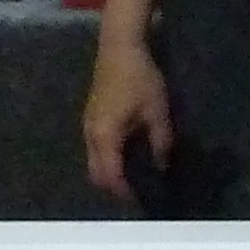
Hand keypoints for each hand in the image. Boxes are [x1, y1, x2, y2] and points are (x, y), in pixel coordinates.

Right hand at [81, 42, 173, 198]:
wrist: (120, 48)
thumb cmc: (140, 79)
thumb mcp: (157, 111)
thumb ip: (160, 141)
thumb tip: (162, 165)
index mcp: (105, 137)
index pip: (110, 175)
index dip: (123, 191)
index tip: (139, 201)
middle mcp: (90, 135)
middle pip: (95, 173)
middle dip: (113, 186)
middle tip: (137, 192)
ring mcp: (87, 126)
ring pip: (93, 161)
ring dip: (109, 172)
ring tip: (134, 177)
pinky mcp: (91, 118)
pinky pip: (95, 149)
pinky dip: (107, 158)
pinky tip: (127, 155)